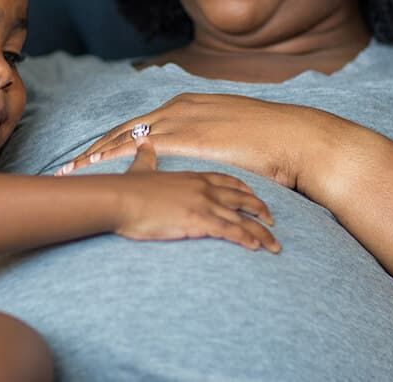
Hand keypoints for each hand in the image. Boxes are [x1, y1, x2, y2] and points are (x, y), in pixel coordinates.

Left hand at [56, 93, 341, 191]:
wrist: (295, 139)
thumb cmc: (272, 143)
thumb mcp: (234, 134)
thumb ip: (213, 141)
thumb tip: (207, 156)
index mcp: (189, 104)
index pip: (142, 124)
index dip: (116, 140)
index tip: (94, 154)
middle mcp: (179, 107)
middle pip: (126, 129)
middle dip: (96, 147)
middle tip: (70, 165)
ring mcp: (181, 119)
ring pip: (125, 137)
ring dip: (96, 154)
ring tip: (72, 171)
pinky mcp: (186, 137)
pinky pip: (139, 148)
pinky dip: (113, 158)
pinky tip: (96, 170)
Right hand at [107, 140, 279, 251]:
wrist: (118, 198)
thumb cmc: (126, 188)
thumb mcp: (140, 169)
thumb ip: (146, 157)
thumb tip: (142, 145)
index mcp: (193, 176)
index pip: (227, 180)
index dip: (244, 189)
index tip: (255, 197)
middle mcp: (203, 188)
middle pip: (241, 198)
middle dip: (260, 209)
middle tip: (273, 220)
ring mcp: (203, 203)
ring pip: (242, 217)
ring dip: (261, 232)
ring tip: (274, 244)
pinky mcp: (198, 220)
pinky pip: (230, 231)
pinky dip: (246, 239)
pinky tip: (256, 247)